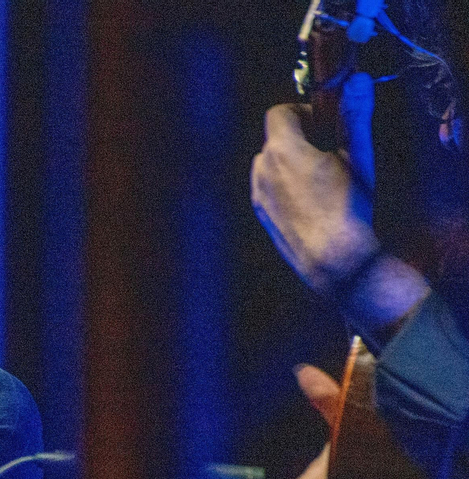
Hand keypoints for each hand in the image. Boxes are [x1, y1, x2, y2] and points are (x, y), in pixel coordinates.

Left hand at [251, 103, 379, 297]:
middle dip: (299, 137)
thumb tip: (357, 81)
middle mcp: (262, 169)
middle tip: (328, 149)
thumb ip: (355, 116)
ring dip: (290, 161)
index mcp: (283, 150)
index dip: (302, 111)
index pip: (279, 112)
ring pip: (269, 163)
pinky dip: (284, 183)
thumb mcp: (358, 156)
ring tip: (321, 176)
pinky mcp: (260, 213)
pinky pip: (268, 187)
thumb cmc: (349, 207)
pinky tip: (311, 199)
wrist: (334, 259)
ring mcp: (257, 194)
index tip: (324, 122)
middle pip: (274, 138)